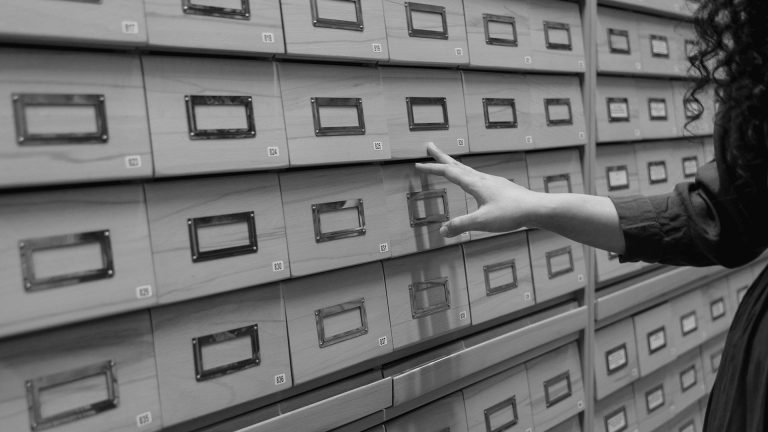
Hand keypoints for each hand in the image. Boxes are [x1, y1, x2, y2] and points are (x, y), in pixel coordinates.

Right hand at [414, 142, 543, 236]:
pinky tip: (472, 182)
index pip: (449, 172)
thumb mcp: (482, 222)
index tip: (417, 165)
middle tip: (429, 145)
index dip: (432, 168)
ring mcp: (492, 182)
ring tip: (447, 163)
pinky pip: (477, 177)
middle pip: (457, 164)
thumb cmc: (511, 213)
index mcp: (475, 184)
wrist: (537, 208)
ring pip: (468, 170)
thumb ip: (461, 225)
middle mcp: (482, 179)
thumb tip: (442, 231)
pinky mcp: (500, 188)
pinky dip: (467, 175)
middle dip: (441, 156)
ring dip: (454, 165)